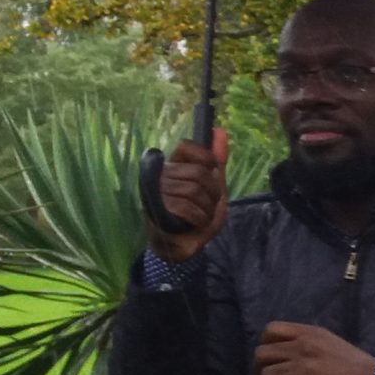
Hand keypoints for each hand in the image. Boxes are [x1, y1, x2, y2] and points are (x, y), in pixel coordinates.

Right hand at [146, 129, 229, 261]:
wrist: (184, 245)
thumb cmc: (198, 214)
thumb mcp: (214, 187)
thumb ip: (218, 161)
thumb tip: (220, 130)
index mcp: (175, 167)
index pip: (186, 146)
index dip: (205, 158)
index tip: (212, 171)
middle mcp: (162, 175)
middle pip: (199, 173)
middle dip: (213, 193)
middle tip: (207, 204)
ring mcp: (156, 191)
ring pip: (194, 191)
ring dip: (206, 209)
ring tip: (199, 215)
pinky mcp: (155, 208)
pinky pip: (186, 207)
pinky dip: (198, 219)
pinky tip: (192, 223)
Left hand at [253, 323, 374, 374]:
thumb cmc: (353, 364)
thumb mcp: (330, 341)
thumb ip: (306, 341)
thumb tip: (282, 350)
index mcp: (309, 334)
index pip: (271, 330)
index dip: (265, 343)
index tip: (271, 356)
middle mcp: (302, 347)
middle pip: (262, 353)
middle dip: (259, 367)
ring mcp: (302, 368)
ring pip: (266, 374)